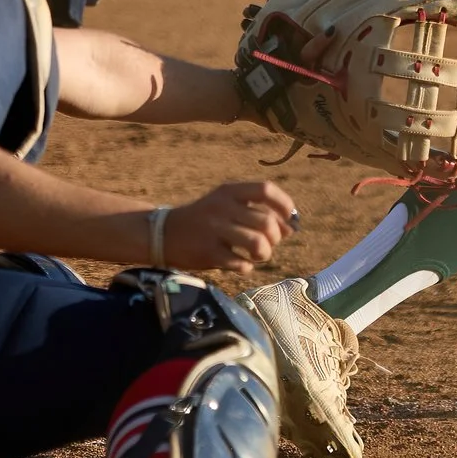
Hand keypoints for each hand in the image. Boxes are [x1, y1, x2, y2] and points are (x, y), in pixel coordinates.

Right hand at [164, 180, 297, 273]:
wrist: (164, 234)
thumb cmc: (205, 220)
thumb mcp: (227, 206)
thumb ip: (258, 212)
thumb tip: (292, 228)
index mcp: (229, 191)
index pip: (266, 190)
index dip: (284, 204)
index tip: (289, 218)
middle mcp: (222, 207)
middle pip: (266, 222)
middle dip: (275, 238)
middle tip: (268, 244)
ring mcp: (214, 230)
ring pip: (258, 244)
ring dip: (264, 254)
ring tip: (257, 256)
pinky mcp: (207, 252)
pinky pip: (241, 264)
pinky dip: (247, 267)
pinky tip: (241, 265)